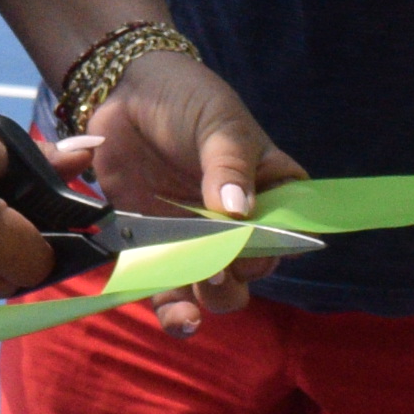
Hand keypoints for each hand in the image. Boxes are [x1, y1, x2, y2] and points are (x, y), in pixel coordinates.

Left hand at [81, 44, 308, 332]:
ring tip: (199, 292)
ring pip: (218, 290)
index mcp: (269, 191)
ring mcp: (197, 239)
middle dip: (239, 274)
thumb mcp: (219, 122)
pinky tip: (182, 321)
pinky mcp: (157, 248)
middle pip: (254, 270)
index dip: (276, 247)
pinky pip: (171, 291)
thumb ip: (228, 165)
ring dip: (212, 300)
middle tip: (218, 262)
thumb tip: (238, 211)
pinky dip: (176, 311)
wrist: (125, 91)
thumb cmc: (187, 99)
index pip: (288, 234)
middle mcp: (237, 224)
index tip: (255, 244)